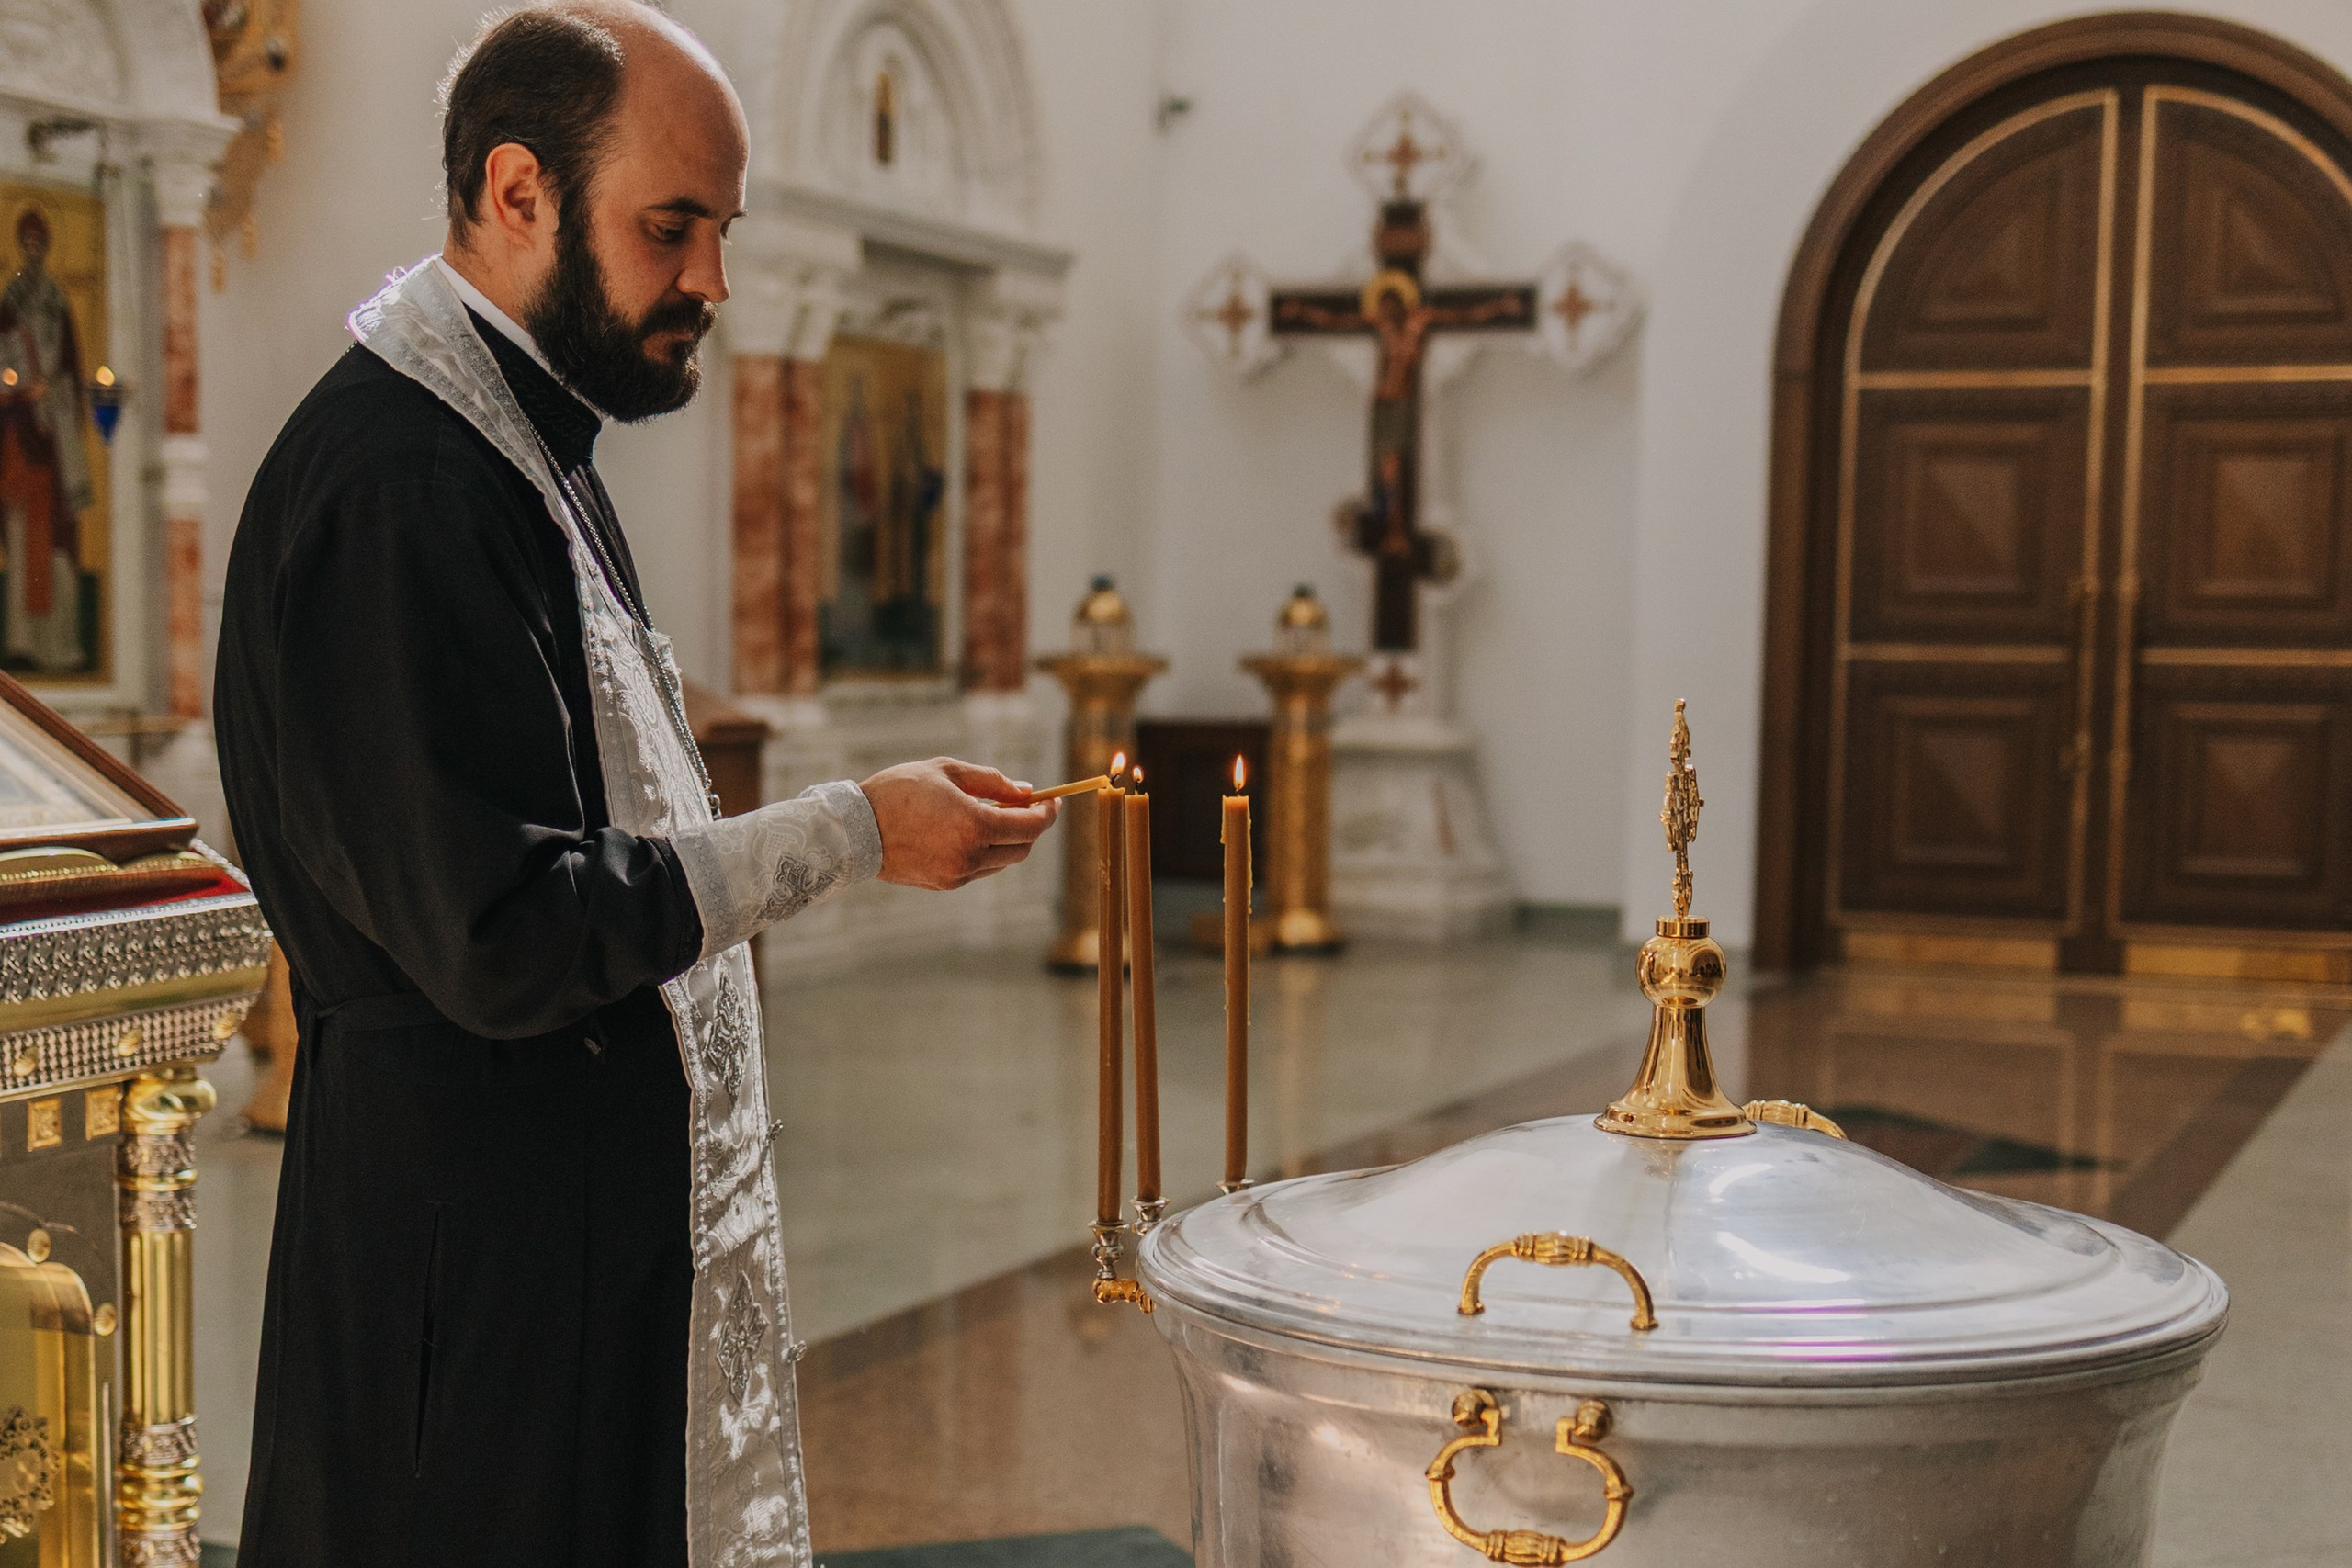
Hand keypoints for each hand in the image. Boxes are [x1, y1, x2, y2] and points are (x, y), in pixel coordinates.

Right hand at [859, 757, 1058, 890]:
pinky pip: (979, 869)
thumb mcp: (947, 772)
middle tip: (1024, 805)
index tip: (1052, 800)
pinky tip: (967, 832)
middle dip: (1030, 827)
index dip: (1047, 813)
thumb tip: (1026, 791)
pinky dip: (985, 851)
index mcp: (974, 825)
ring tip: (990, 814)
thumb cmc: (899, 791)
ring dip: (1007, 840)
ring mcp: (958, 874)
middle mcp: (971, 856)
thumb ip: (991, 781)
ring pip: (1002, 861)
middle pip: (1022, 848)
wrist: (854, 830)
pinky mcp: (945, 885)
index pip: (1030, 826)